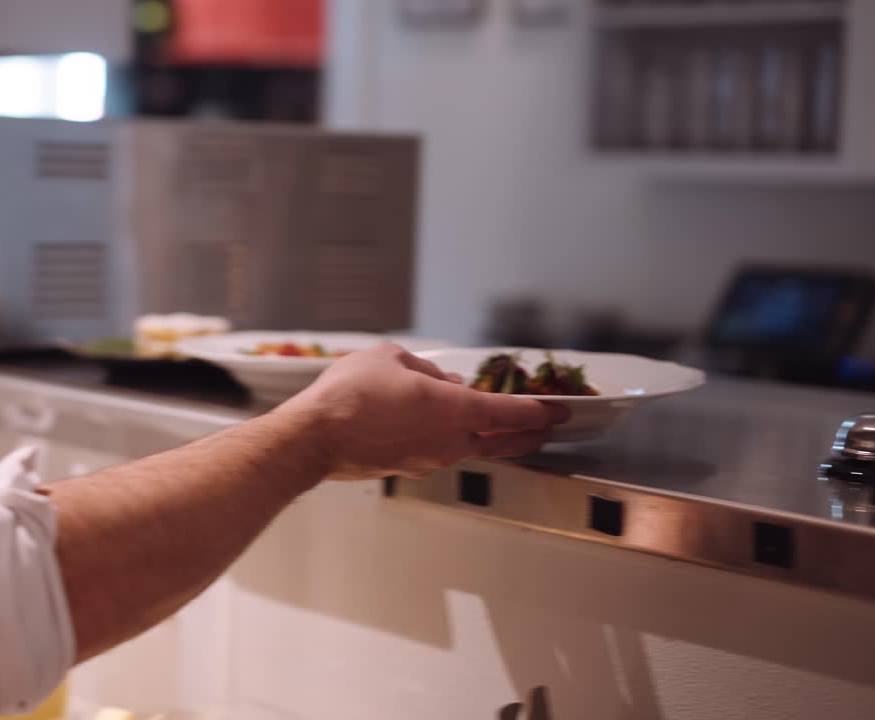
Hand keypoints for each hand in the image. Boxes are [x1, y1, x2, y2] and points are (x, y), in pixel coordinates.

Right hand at [275, 344, 569, 480]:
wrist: (314, 438)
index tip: (560, 411)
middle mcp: (449, 441)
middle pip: (501, 441)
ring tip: (499, 426)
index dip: (540, 411)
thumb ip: (421, 367)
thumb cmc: (350, 395)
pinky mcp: (407, 467)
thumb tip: (434, 379)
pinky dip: (454, 439)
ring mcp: (428, 459)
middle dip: (528, 435)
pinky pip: (441, 450)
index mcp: (454, 410)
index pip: (511, 412)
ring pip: (471, 448)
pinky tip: (444, 427)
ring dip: (489, 436)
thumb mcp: (389, 359)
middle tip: (546, 430)